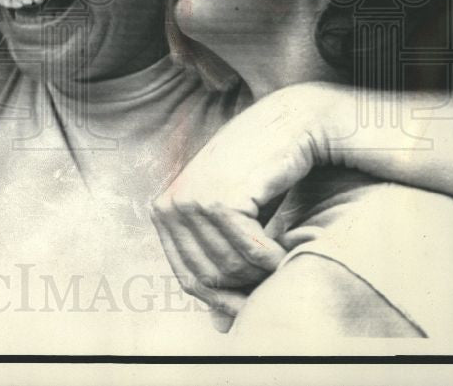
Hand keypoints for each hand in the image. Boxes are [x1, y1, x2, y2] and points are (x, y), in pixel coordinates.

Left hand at [150, 85, 327, 315]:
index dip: (223, 300)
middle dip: (246, 287)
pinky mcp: (218, 198)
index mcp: (163, 212)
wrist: (289, 124)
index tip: (253, 307)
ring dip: (263, 273)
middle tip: (277, 278)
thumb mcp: (234, 219)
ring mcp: (189, 201)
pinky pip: (250, 254)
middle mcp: (168, 206)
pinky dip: (273, 260)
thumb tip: (216, 329)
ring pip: (230, 268)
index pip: (188, 279)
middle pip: (209, 278)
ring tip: (284, 259)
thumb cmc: (263, 176)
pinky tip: (287, 250)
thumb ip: (221, 262)